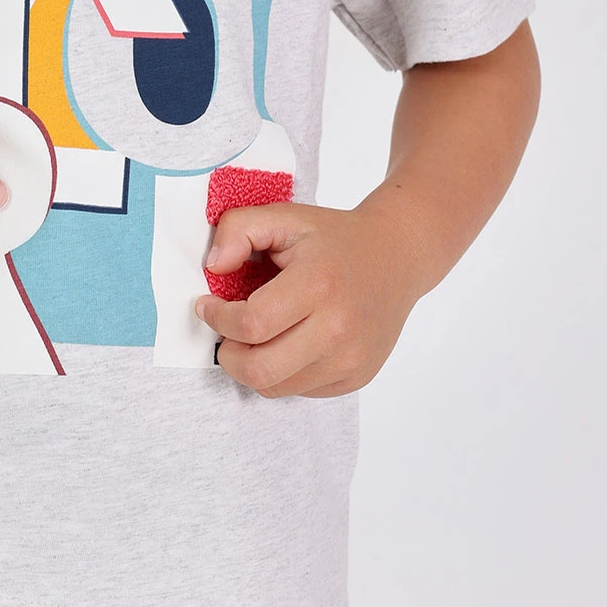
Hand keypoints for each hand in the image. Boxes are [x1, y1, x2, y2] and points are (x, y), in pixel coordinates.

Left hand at [193, 192, 428, 397]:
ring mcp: (351, 359)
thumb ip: (238, 229)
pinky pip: (300, 390)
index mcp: (319, 284)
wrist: (398, 257)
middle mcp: (339, 329)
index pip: (251, 324)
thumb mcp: (284, 216)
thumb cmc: (335, 239)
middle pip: (259, 369)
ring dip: (252, 366)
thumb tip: (213, 266)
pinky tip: (288, 343)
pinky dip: (282, 373)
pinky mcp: (356, 377)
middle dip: (228, 354)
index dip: (217, 318)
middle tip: (226, 334)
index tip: (208, 306)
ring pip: (275, 387)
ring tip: (256, 336)